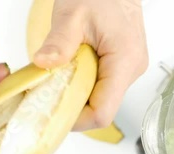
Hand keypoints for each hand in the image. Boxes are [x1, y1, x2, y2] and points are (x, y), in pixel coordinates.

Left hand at [33, 0, 148, 130]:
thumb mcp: (73, 14)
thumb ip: (59, 42)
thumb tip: (42, 64)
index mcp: (125, 61)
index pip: (102, 112)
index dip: (76, 119)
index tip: (50, 111)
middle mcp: (132, 71)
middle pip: (101, 109)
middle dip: (72, 107)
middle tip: (45, 95)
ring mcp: (129, 70)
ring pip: (101, 99)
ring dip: (76, 95)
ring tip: (56, 80)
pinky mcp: (123, 67)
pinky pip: (102, 87)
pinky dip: (82, 85)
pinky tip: (68, 72)